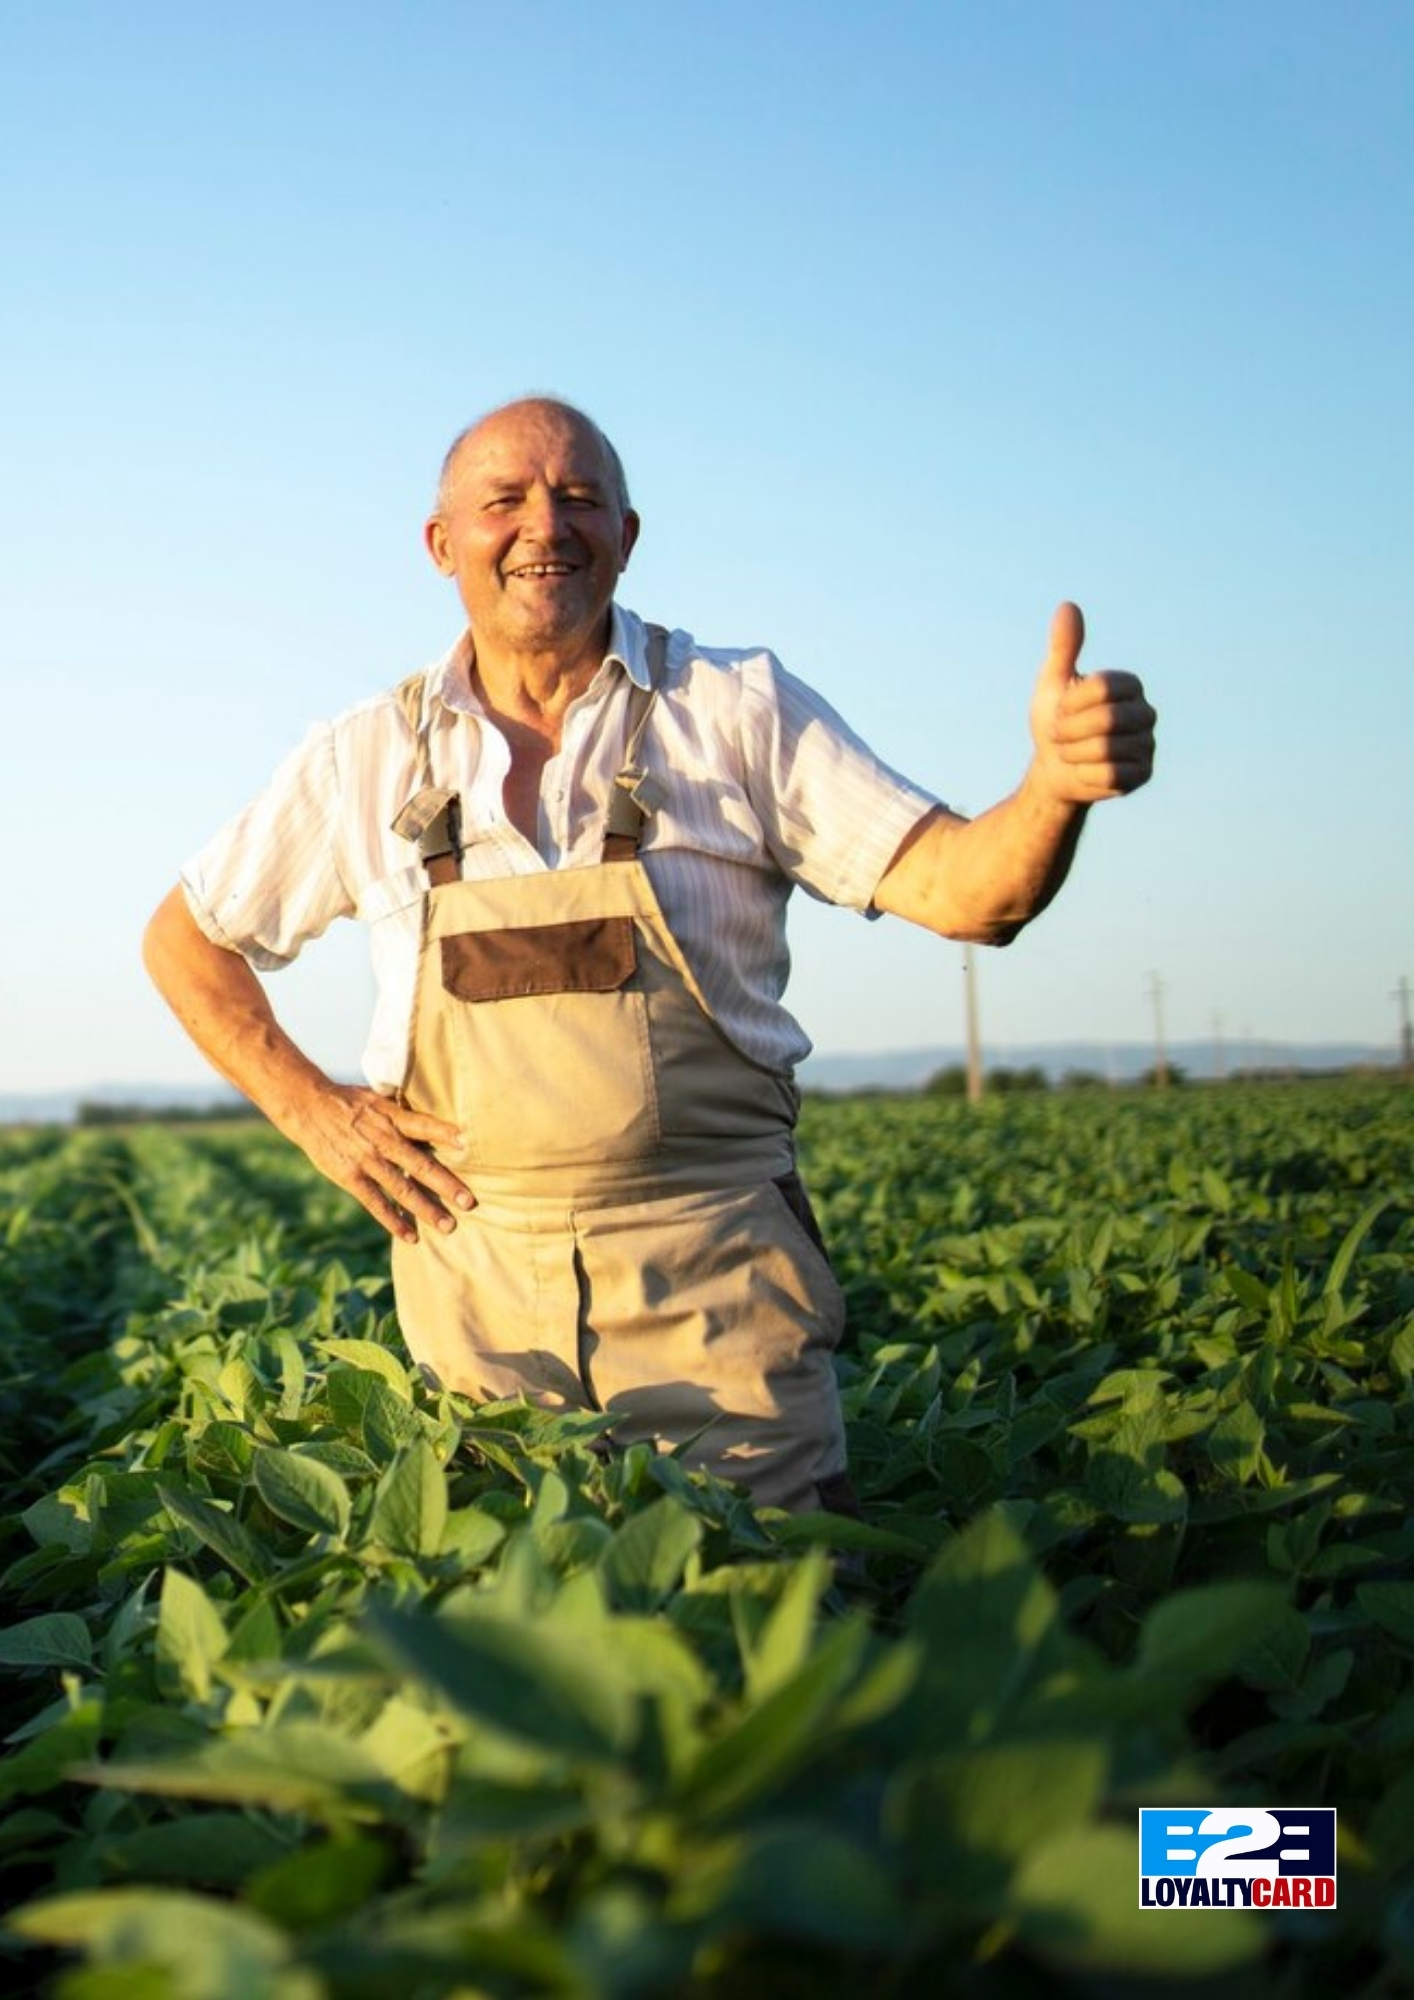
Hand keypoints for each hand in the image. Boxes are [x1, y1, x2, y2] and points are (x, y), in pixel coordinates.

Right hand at [290, 1083, 474, 1242]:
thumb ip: (404, 1112)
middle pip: (419, 1165)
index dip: (444, 1133)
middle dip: (446, 1184)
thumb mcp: (378, 1098)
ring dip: (426, 1209)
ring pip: (402, 1189)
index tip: (467, 1143)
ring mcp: (366, 1161)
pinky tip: (411, 1237)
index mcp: (391, 1118)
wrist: (308, 1107)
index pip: (422, 1124)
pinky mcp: (350, 1177)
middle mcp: (382, 1141)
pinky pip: (376, 1203)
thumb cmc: (351, 1102)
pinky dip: (393, 1221)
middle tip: (469, 1202)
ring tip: (449, 1226)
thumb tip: (436, 1120)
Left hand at [1028, 602, 1155, 805]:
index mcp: (1129, 685)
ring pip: (1106, 750)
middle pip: (1107, 719)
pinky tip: (1084, 771)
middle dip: (1070, 730)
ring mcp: (1148, 745)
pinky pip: (1110, 775)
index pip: (1102, 687)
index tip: (1061, 709)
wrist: (1053, 767)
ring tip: (1072, 752)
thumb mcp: (1054, 681)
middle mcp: (1146, 712)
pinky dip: (1085, 775)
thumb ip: (1064, 647)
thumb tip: (1068, 605)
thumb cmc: (1056, 720)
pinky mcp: (1143, 774)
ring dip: (1074, 754)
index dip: (1070, 703)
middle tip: (1060, 735)